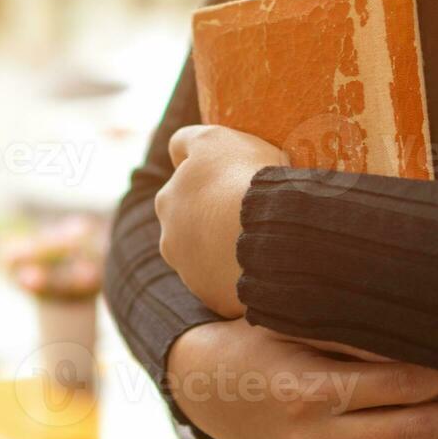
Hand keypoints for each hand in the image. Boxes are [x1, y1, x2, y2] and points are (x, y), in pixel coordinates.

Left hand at [155, 125, 285, 316]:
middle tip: (249, 214)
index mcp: (167, 200)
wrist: (270, 231)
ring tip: (260, 241)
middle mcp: (169, 238)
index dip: (209, 184)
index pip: (182, 189)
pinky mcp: (214, 298)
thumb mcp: (213, 139)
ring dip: (225, 252)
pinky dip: (241, 278)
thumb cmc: (244, 176)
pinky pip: (229, 287)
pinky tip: (265, 265)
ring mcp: (191, 273)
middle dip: (212, 222)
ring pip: (207, 260)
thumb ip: (186, 141)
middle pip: (191, 228)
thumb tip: (175, 154)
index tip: (234, 183)